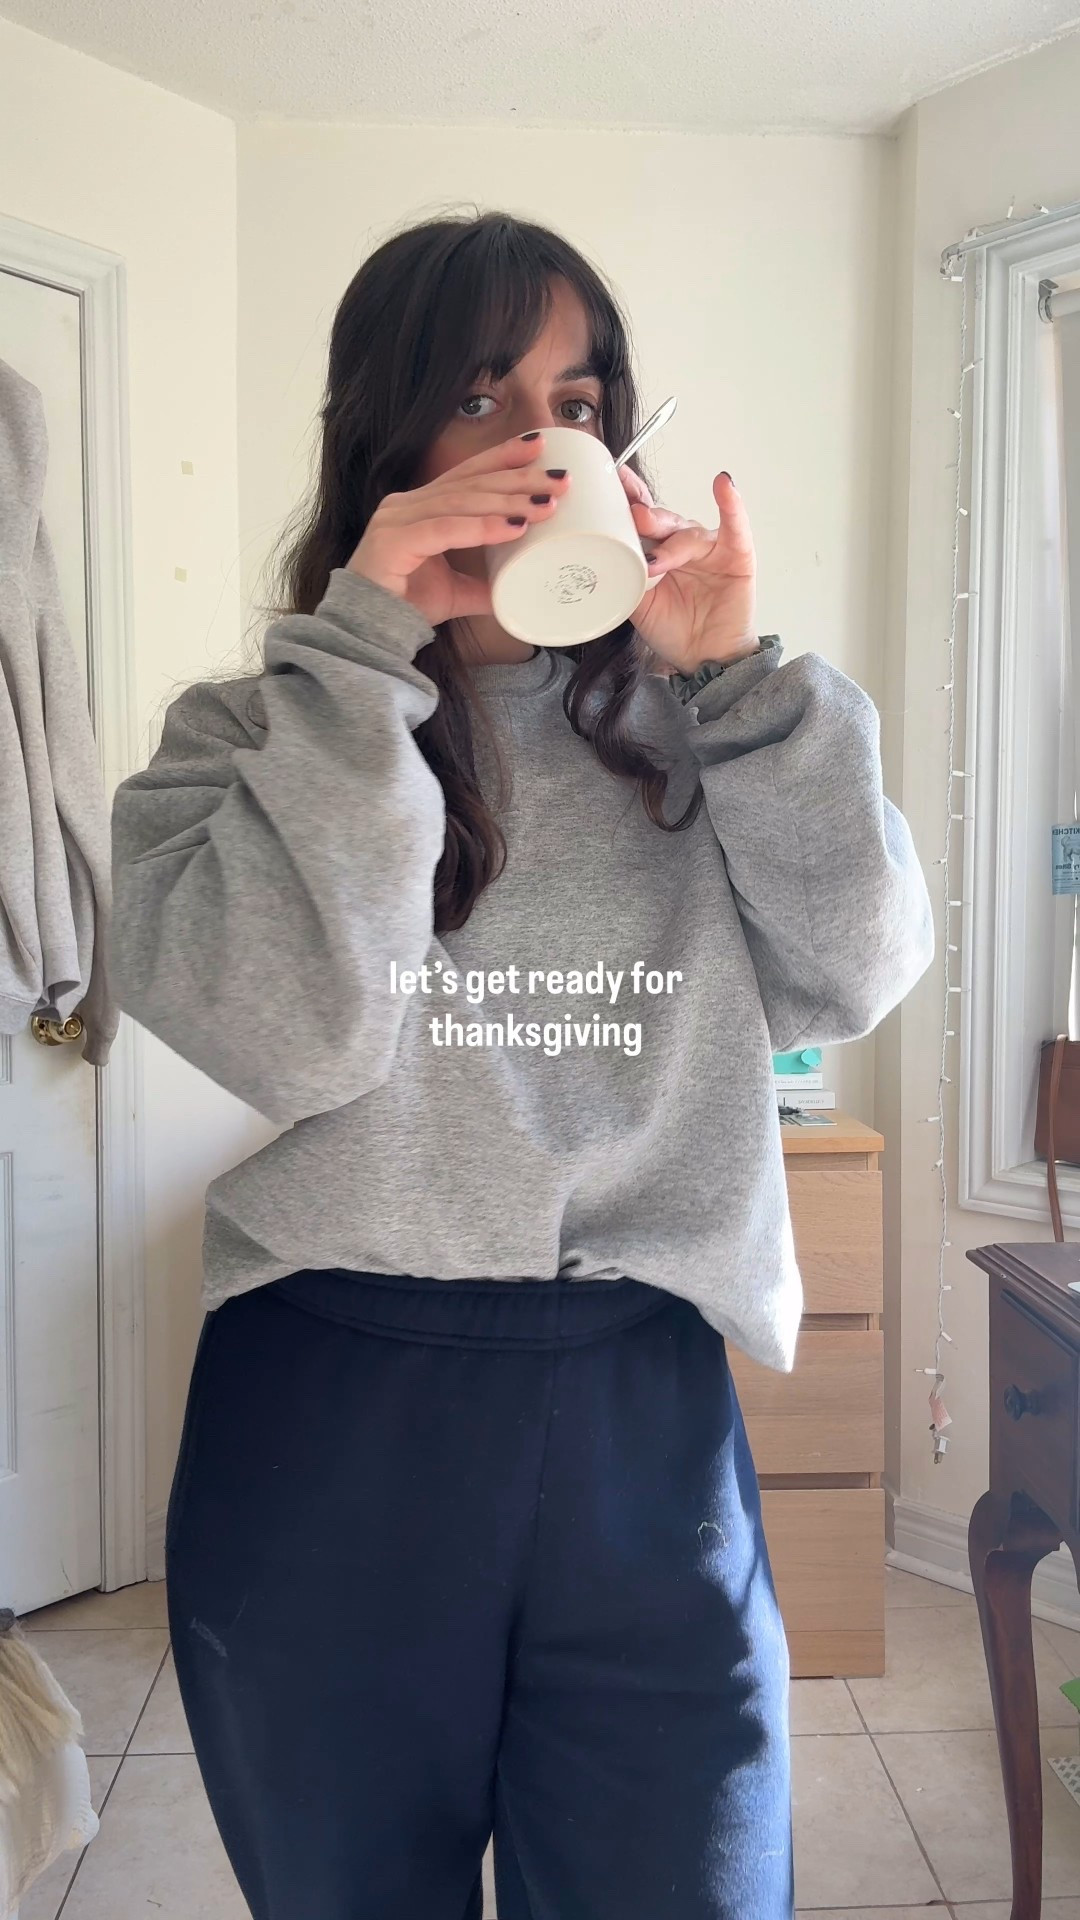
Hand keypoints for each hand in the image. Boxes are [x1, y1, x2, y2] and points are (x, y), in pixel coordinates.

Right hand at [346, 432, 571, 627]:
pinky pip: (444, 529)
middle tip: (560, 478)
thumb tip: (519, 587)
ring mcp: (397, 519)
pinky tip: (513, 528)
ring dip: (509, 502)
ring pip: (462, 502)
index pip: (467, 474)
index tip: (539, 447)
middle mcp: (406, 505)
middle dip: (518, 478)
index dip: (502, 458)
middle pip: (471, 483)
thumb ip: (484, 586)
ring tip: (546, 506)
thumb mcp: (455, 592)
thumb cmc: (403, 606)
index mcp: (419, 507)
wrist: (365, 634)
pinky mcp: (393, 541)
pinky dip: (481, 527)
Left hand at [618, 467, 758, 674]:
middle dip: (647, 518)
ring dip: (672, 540)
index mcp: (657, 551)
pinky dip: (732, 505)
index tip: (608, 484)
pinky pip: (735, 526)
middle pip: (663, 521)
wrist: (704, 660)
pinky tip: (725, 485)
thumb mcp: (636, 603)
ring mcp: (710, 547)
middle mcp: (682, 544)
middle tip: (633, 517)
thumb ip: (623, 575)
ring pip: (687, 532)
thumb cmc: (673, 631)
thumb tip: (600, 550)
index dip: (627, 500)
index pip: (641, 519)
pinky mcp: (737, 555)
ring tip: (657, 555)